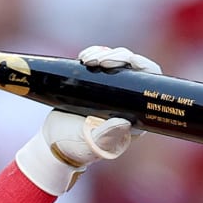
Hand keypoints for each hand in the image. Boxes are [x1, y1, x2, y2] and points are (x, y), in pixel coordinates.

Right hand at [16, 45, 158, 189]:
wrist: (54, 142)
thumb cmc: (77, 148)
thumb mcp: (92, 144)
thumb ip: (107, 136)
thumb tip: (125, 122)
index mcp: (134, 115)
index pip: (148, 84)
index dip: (143, 66)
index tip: (130, 60)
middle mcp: (126, 99)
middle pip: (132, 67)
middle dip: (119, 56)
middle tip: (100, 60)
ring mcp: (110, 89)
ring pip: (115, 60)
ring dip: (103, 53)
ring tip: (87, 60)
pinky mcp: (94, 81)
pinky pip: (99, 60)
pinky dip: (93, 53)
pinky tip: (84, 57)